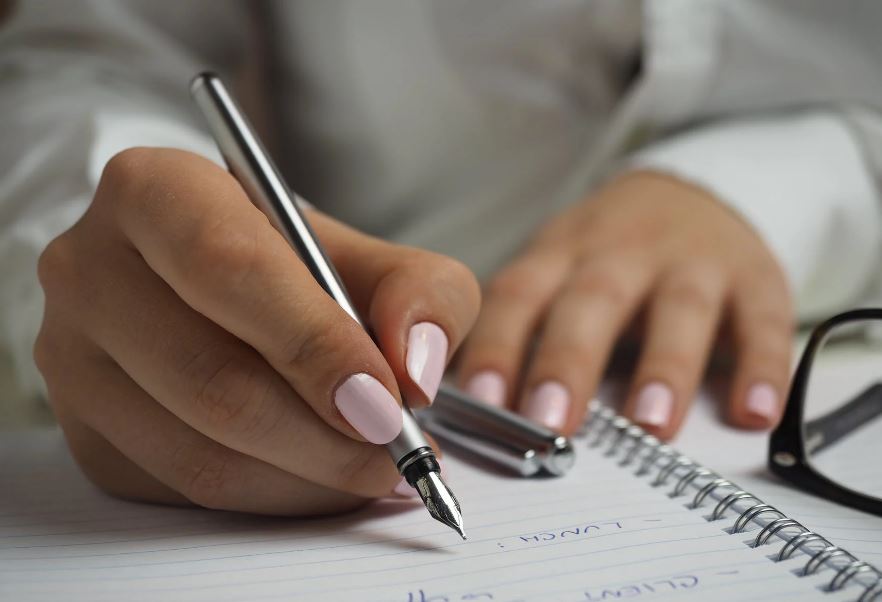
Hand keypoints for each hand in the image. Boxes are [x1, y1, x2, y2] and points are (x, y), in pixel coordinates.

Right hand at [35, 148, 479, 514]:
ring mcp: (73, 359)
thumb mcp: (375, 256)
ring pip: (199, 452)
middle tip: (397, 451)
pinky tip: (320, 476)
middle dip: (324, 435)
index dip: (314, 343)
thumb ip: (420, 293)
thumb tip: (415, 371)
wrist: (223, 291)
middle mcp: (92, 270)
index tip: (386, 400)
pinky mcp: (86, 432)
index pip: (230, 269)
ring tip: (374, 468)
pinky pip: (185, 491)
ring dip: (307, 478)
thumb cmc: (298, 266)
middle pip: (212, 377)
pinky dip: (273, 497)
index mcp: (155, 191)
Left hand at [457, 171, 792, 439]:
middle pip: (592, 301)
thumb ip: (521, 330)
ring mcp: (692, 262)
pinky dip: (763, 367)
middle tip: (551, 421)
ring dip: (665, 366)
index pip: (519, 296)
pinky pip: (763, 321)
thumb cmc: (607, 255)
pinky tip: (754, 413)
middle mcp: (623, 252)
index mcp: (562, 254)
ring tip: (651, 425)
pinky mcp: (755, 277)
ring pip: (679, 309)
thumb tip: (472, 410)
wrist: (692, 192)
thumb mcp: (556, 270)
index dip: (497, 345)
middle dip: (569, 361)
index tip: (481, 401)